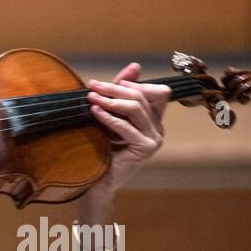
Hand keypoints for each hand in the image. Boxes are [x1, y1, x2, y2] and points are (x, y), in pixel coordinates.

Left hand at [86, 63, 170, 194]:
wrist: (95, 183)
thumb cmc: (100, 150)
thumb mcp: (110, 118)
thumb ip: (120, 94)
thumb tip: (135, 66)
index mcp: (155, 121)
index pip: (156, 91)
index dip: (132, 84)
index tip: (101, 84)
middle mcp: (159, 129)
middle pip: (143, 97)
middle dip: (116, 88)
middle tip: (92, 86)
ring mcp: (154, 140)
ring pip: (136, 108)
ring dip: (111, 100)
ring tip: (91, 97)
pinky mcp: (145, 149)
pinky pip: (127, 127)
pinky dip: (109, 117)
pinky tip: (95, 112)